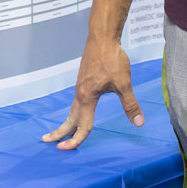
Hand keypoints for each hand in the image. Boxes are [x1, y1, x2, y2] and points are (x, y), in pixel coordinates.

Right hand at [41, 34, 143, 149]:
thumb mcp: (123, 83)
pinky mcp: (83, 81)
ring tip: (58, 132)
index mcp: (87, 97)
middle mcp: (80, 94)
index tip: (64, 150)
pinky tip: (77, 112)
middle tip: (47, 142)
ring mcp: (80, 87)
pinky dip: (72, 112)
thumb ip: (130, 104)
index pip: (82, 126)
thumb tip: (139, 123)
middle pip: (69, 119)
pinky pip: (76, 102)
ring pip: (71, 110)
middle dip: (59, 132)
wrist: (102, 37)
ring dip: (66, 123)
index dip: (75, 140)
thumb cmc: (112, 59)